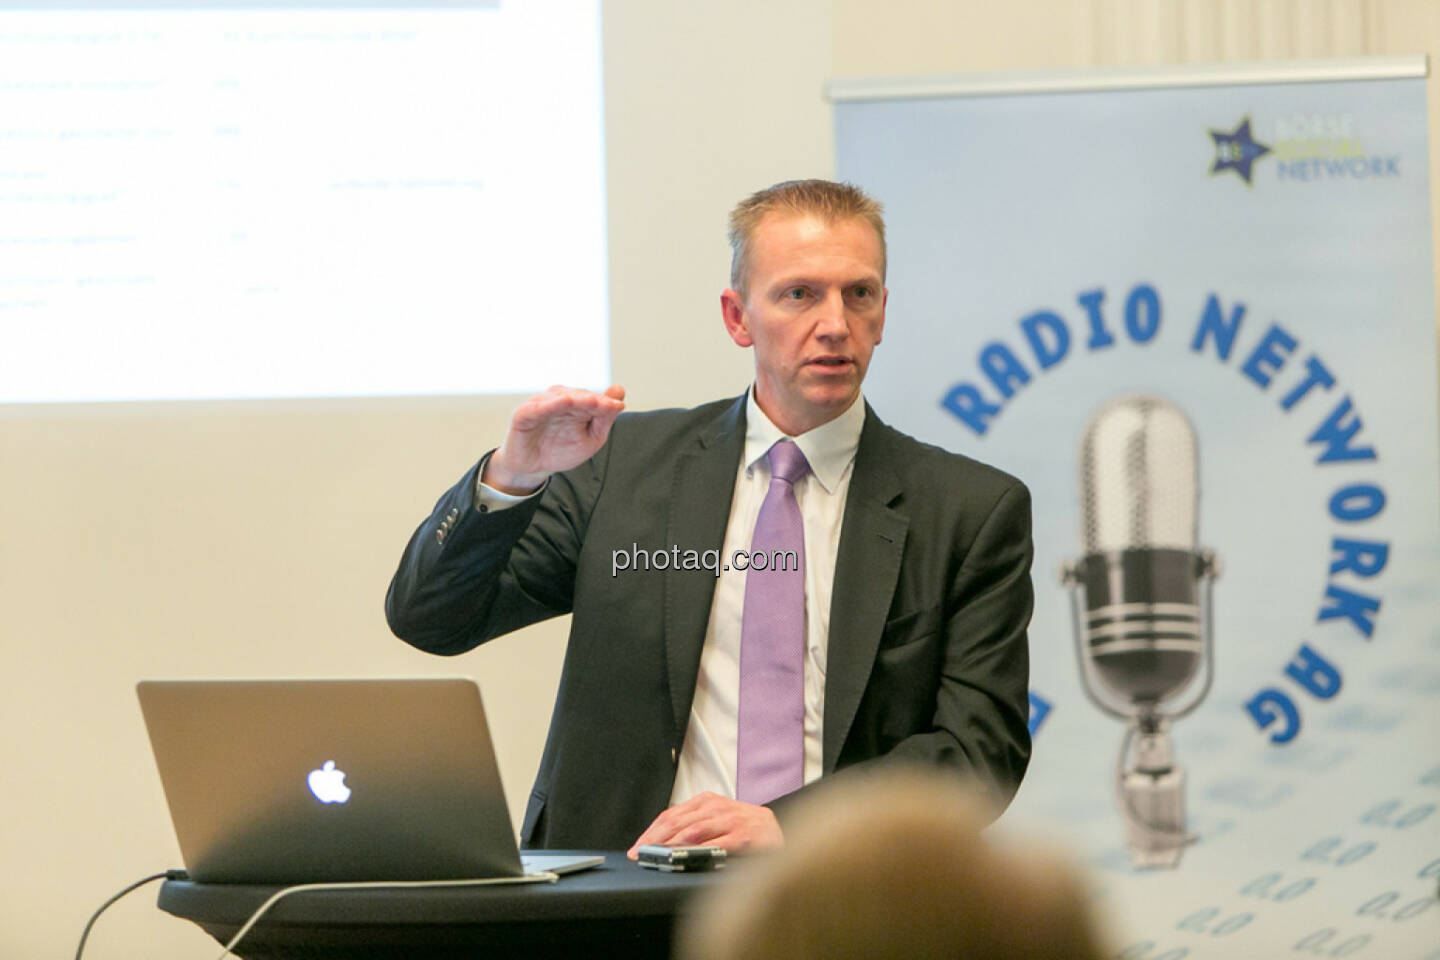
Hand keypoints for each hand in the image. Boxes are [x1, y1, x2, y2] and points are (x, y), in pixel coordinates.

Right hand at [483, 384, 625, 493]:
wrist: (534, 468)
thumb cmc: (563, 451)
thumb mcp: (591, 438)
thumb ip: (605, 417)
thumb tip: (620, 392)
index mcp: (577, 404)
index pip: (593, 399)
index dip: (606, 401)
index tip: (619, 406)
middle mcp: (559, 399)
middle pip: (578, 395)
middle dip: (592, 399)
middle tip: (606, 404)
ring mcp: (541, 404)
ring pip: (559, 397)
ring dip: (575, 398)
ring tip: (591, 401)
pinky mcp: (524, 413)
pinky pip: (537, 407)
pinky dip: (550, 404)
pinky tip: (564, 402)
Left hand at [626, 792, 782, 858]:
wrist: (776, 829)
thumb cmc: (742, 827)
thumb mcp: (716, 819)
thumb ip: (693, 827)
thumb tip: (662, 844)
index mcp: (705, 802)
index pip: (671, 815)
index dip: (650, 832)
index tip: (636, 848)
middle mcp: (714, 807)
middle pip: (676, 822)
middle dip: (654, 840)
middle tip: (638, 854)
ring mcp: (728, 820)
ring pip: (692, 831)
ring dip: (670, 845)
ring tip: (655, 856)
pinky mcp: (741, 835)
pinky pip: (715, 843)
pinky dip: (697, 851)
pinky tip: (684, 858)